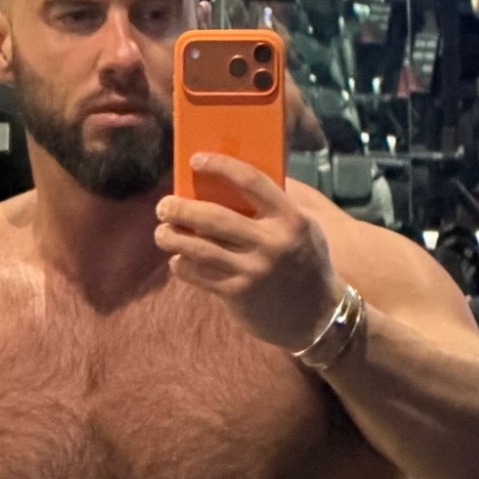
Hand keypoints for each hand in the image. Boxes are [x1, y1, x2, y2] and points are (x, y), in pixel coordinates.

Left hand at [154, 154, 341, 351]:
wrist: (317, 317)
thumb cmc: (306, 265)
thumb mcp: (304, 229)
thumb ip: (277, 207)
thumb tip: (237, 181)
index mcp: (290, 219)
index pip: (252, 181)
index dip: (221, 166)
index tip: (196, 160)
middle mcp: (271, 243)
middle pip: (215, 217)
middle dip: (182, 209)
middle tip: (164, 206)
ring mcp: (254, 270)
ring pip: (201, 248)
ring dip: (173, 238)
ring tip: (161, 233)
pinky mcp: (239, 294)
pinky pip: (201, 275)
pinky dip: (183, 266)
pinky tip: (177, 260)